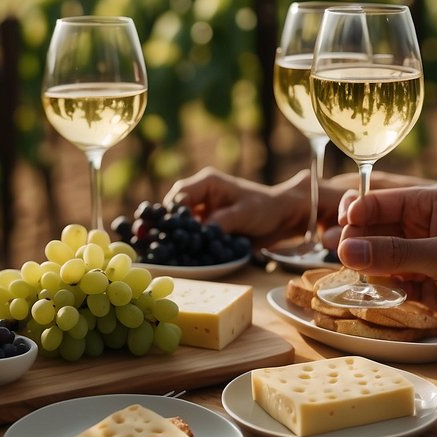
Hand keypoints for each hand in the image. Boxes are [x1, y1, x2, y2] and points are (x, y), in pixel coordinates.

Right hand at [163, 167, 314, 246]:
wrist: (282, 217)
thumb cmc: (266, 208)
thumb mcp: (244, 213)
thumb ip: (221, 221)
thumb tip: (201, 234)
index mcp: (207, 183)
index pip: (179, 196)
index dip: (170, 214)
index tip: (167, 232)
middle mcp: (201, 195)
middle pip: (174, 210)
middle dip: (167, 226)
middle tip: (155, 240)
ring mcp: (203, 211)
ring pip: (180, 223)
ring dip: (175, 236)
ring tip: (164, 250)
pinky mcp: (207, 224)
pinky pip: (191, 233)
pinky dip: (187, 243)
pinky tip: (182, 254)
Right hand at [335, 186, 436, 372]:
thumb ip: (395, 253)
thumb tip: (347, 248)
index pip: (383, 199)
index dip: (357, 212)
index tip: (337, 232)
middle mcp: (426, 225)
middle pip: (375, 224)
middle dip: (354, 236)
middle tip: (336, 252)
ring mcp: (422, 255)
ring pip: (377, 251)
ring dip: (362, 260)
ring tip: (345, 268)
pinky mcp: (421, 283)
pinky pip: (387, 276)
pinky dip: (375, 282)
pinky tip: (365, 287)